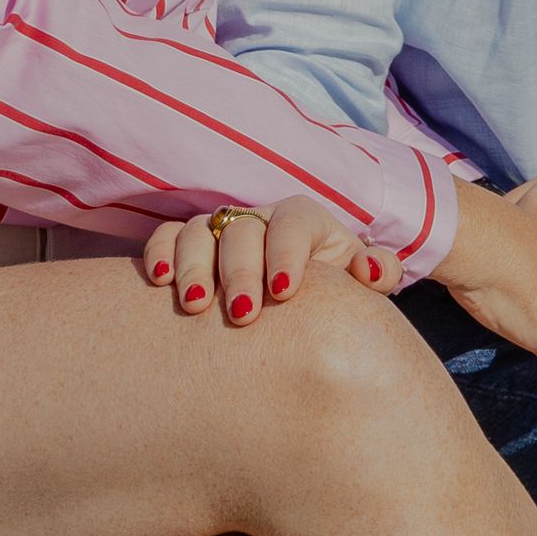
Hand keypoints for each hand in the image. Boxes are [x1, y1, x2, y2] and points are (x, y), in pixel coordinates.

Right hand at [141, 195, 389, 320]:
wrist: (304, 298)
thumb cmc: (333, 290)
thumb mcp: (361, 281)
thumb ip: (378, 272)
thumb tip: (370, 269)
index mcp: (303, 220)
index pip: (293, 222)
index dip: (286, 253)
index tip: (284, 292)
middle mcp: (258, 219)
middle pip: (242, 230)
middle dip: (240, 271)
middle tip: (242, 316)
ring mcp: (220, 230)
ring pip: (198, 231)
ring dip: (193, 265)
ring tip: (195, 306)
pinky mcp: (189, 245)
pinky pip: (166, 237)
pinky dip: (158, 253)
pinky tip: (159, 283)